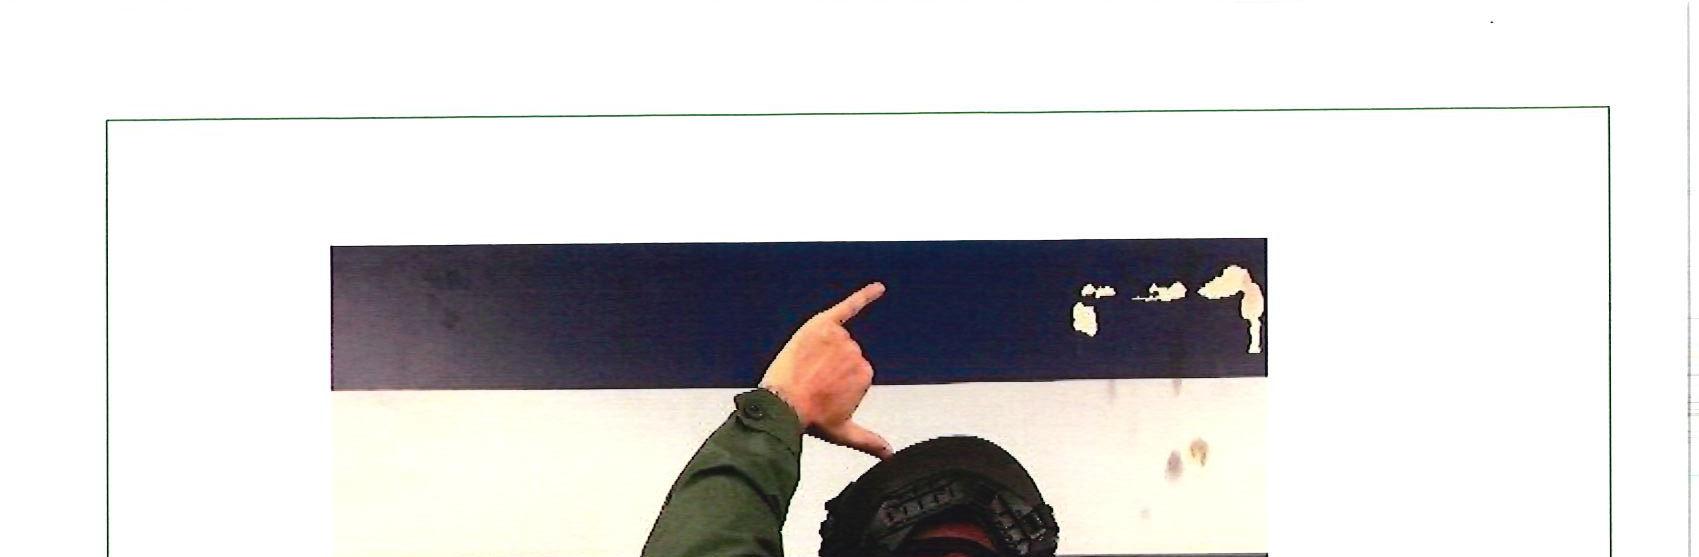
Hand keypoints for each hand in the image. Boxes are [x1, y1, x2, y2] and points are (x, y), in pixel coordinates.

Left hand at [759, 282, 892, 458]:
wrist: (783, 404)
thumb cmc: (812, 418)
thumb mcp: (843, 432)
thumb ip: (869, 441)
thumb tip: (889, 456)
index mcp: (866, 375)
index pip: (850, 370)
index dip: (833, 381)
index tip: (821, 394)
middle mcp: (857, 354)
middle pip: (842, 352)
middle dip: (826, 366)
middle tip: (809, 383)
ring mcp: (841, 338)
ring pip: (833, 337)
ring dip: (819, 349)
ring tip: (804, 369)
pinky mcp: (825, 324)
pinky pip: (848, 307)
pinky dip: (864, 297)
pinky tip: (879, 289)